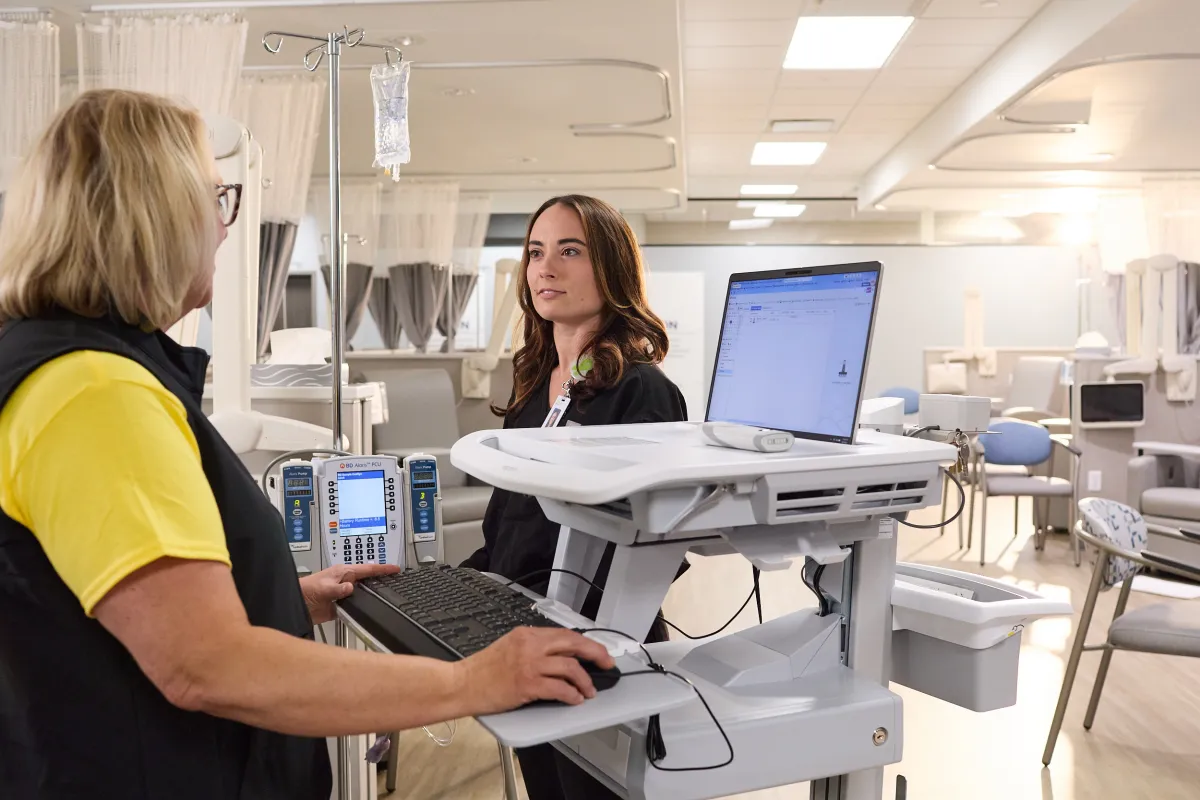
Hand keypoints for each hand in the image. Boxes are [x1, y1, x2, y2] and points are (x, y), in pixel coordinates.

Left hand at [299, 563, 399, 623]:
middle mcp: (345, 582)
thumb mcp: (323, 588)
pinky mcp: (340, 606)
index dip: (382, 569)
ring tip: (387, 595)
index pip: (367, 569)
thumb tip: (351, 587)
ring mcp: (343, 594)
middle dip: (381, 579)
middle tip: (395, 580)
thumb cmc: (305, 590)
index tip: (395, 568)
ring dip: (371, 595)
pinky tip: (369, 611)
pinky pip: (355, 607)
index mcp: (343, 573)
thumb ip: (338, 588)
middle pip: (368, 580)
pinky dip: (362, 608)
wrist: (295, 604)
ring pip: (363, 593)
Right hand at [456, 627, 614, 712]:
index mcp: (526, 634)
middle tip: (606, 663)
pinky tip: (575, 699)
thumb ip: (532, 647)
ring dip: (584, 680)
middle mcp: (530, 645)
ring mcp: (529, 664)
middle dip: (595, 653)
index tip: (596, 651)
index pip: (564, 634)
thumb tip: (558, 655)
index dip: (585, 643)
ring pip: (570, 666)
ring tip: (588, 690)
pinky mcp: (527, 685)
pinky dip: (572, 694)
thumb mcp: (509, 646)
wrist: (462, 684)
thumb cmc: (482, 670)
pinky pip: (559, 688)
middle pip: (573, 643)